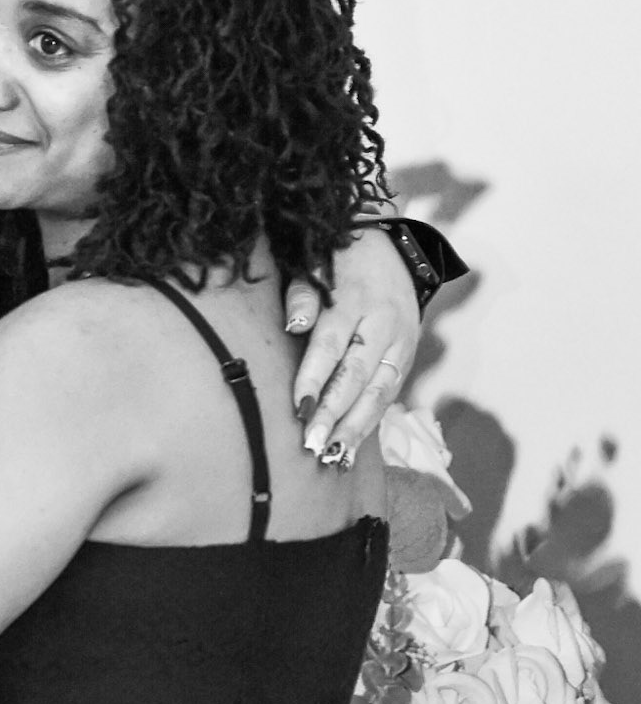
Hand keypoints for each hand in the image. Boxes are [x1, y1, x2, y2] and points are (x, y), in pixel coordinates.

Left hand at [285, 225, 419, 468]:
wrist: (389, 246)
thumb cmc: (336, 261)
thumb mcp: (314, 266)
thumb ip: (302, 296)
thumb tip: (294, 326)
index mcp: (356, 298)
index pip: (332, 344)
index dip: (314, 378)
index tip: (297, 408)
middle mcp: (384, 323)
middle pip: (357, 375)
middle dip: (334, 413)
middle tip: (312, 445)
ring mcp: (402, 341)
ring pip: (379, 392)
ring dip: (355, 428)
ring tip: (333, 457)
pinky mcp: (408, 356)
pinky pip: (388, 395)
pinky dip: (369, 424)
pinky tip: (349, 449)